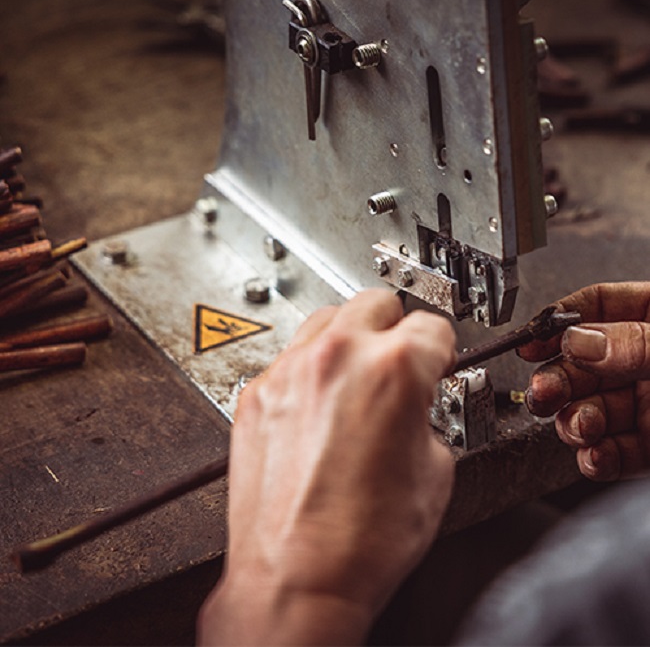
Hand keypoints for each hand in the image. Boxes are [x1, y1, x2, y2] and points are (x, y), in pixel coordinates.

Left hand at [198, 290, 455, 644]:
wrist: (297, 578)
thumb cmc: (362, 539)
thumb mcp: (434, 472)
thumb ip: (427, 416)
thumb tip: (418, 404)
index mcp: (394, 369)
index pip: (432, 325)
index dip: (442, 348)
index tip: (437, 359)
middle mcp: (337, 358)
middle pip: (377, 303)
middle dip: (396, 329)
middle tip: (399, 361)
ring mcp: (290, 372)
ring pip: (328, 320)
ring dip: (350, 341)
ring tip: (358, 379)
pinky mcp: (257, 394)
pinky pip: (290, 358)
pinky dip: (311, 370)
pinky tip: (321, 405)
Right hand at [519, 282, 649, 481]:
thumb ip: (636, 341)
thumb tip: (578, 340)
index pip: (596, 308)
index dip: (558, 322)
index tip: (532, 340)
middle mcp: (644, 362)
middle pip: (580, 365)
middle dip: (556, 381)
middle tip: (544, 392)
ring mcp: (647, 405)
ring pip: (588, 410)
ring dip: (573, 421)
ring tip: (578, 426)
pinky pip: (612, 453)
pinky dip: (596, 459)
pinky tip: (593, 455)